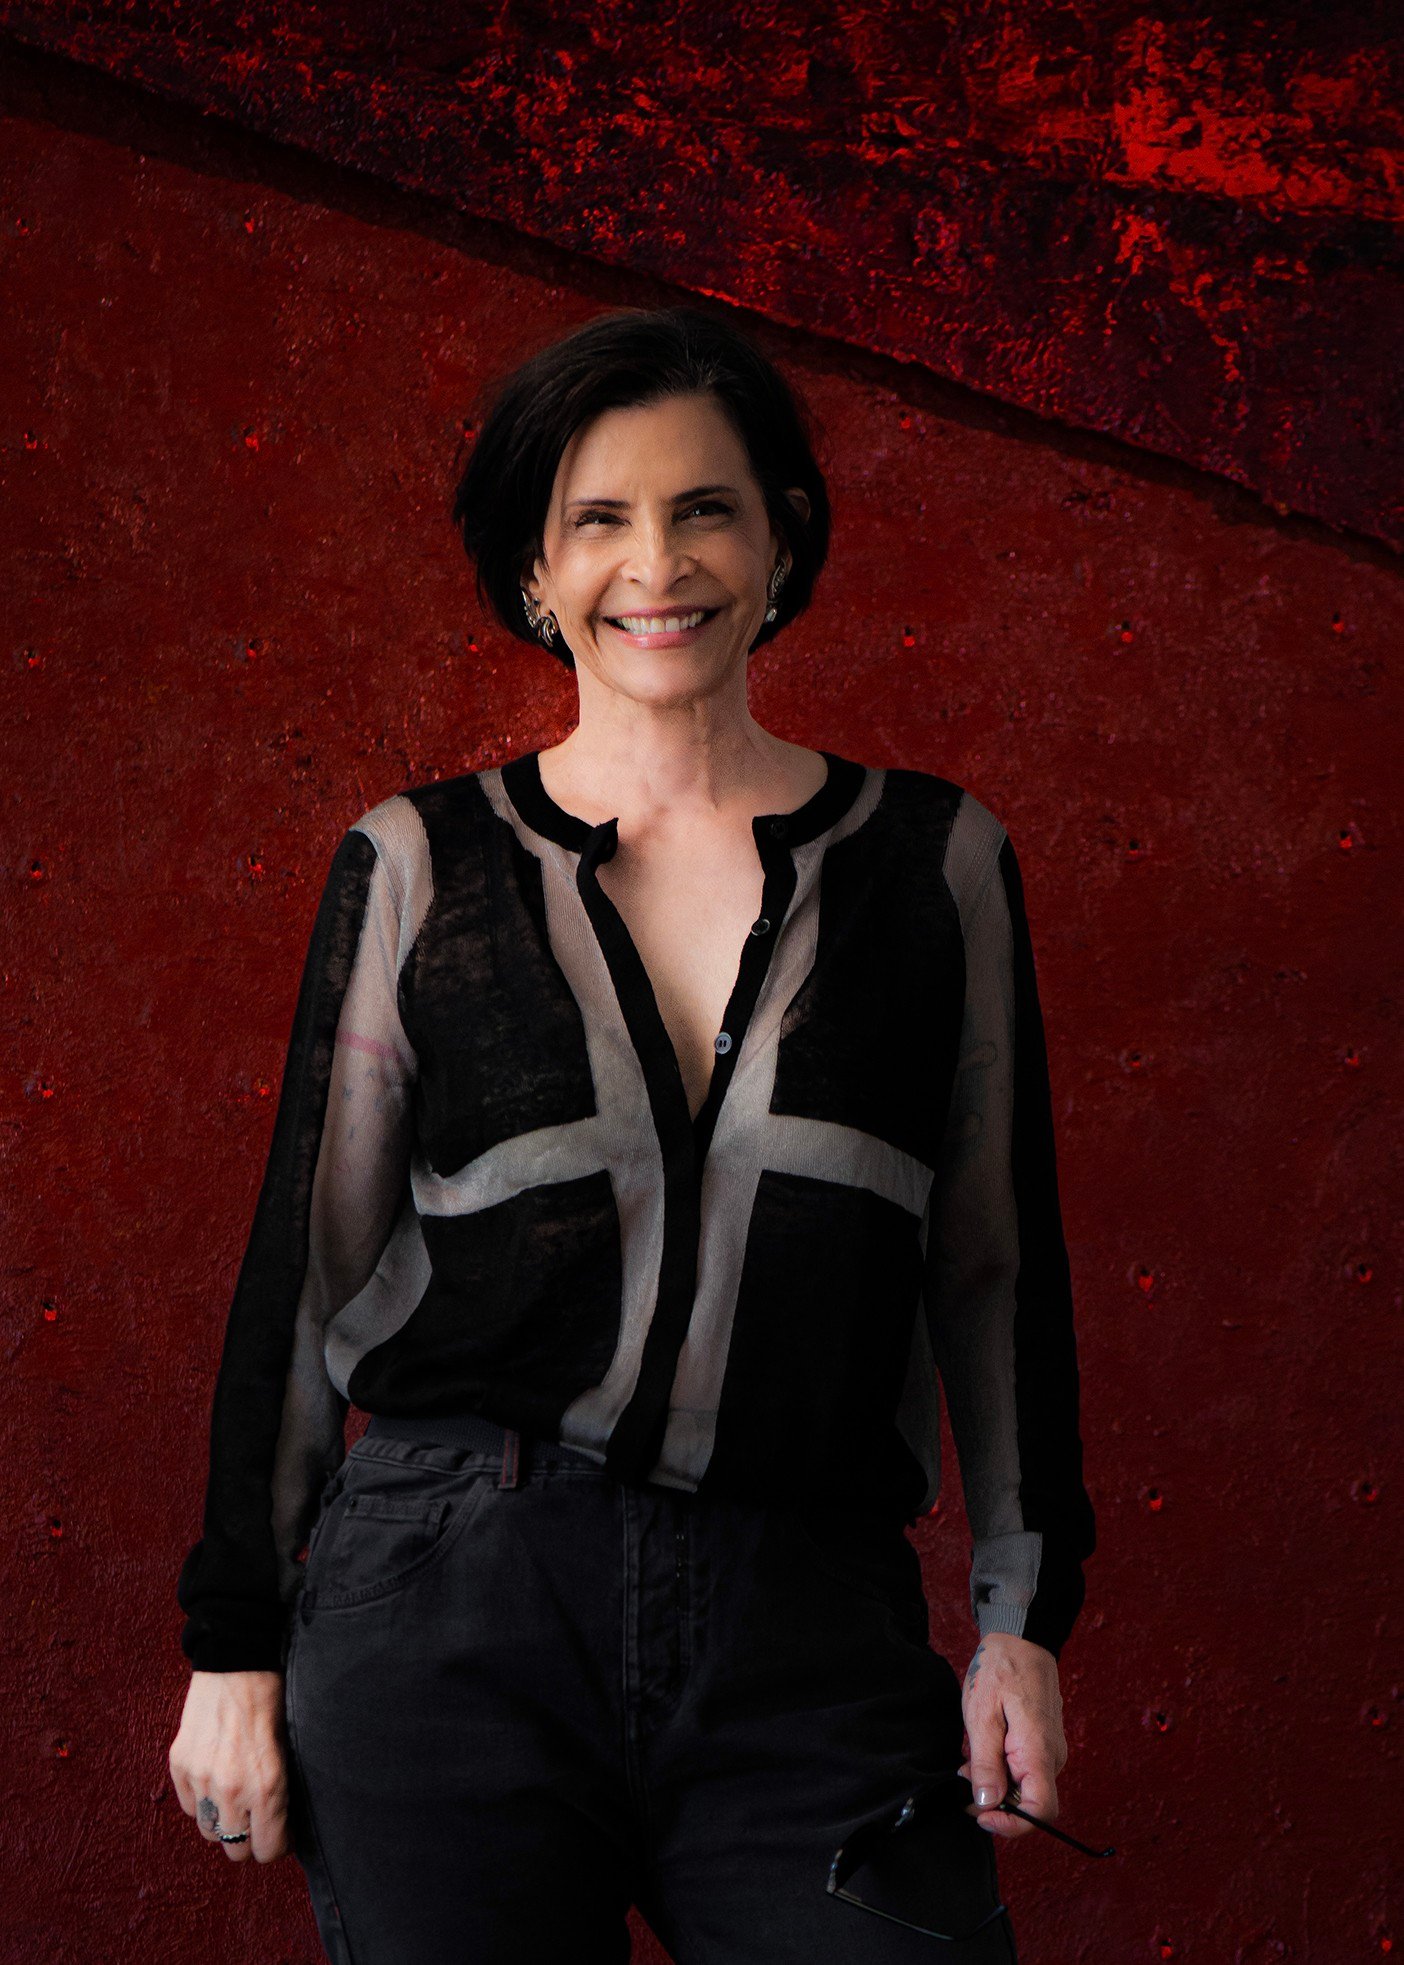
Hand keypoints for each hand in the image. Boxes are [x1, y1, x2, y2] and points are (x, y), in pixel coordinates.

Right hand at [168, 1670, 292, 1862]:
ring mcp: (201, 1779)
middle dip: (248, 1839)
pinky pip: (190, 1807)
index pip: (267, 1850)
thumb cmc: (273, 1699)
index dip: (275, 1846)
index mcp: (267, 1786)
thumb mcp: (290, 1749)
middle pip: (235, 1851)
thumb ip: (281, 1792)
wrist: (237, 1660)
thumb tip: (280, 1826)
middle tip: (256, 1819)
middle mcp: (231, 1790)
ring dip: (222, 1822)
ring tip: (235, 1797)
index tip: (278, 1836)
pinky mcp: (179, 1765)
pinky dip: (202, 1800)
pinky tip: (215, 1777)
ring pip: (208, 1833)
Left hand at [958, 1631, 1067, 1840]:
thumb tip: (987, 1803)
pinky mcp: (1042, 1743)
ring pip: (1024, 1786)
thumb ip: (985, 1763)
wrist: (1021, 1638)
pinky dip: (1001, 1767)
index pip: (1042, 1811)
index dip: (1012, 1825)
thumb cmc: (1000, 1670)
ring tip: (969, 1756)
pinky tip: (983, 1747)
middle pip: (1029, 1803)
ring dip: (995, 1782)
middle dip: (995, 1799)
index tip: (981, 1815)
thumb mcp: (981, 1715)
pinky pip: (1024, 1769)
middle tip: (964, 1775)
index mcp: (1039, 1753)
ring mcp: (1050, 1750)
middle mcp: (1052, 1757)